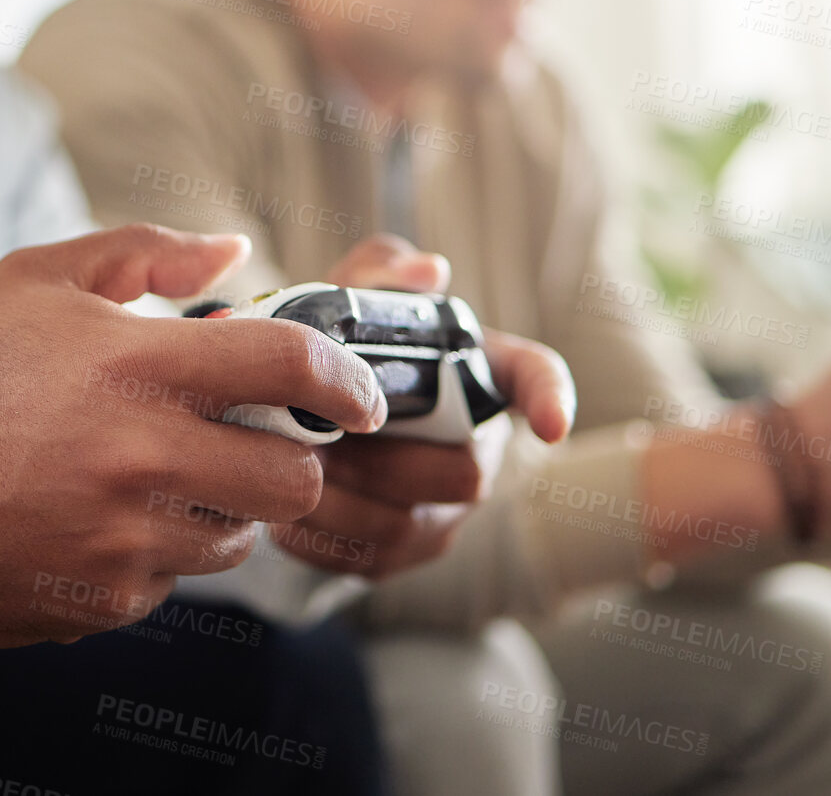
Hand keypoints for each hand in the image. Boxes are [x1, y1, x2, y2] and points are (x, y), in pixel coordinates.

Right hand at [0, 224, 387, 646]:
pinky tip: (103, 523)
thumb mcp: (40, 279)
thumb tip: (232, 250)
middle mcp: (144, 455)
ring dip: (223, 510)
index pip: (292, 365)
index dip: (347, 380)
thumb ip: (146, 251)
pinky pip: (173, 584)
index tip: (360, 396)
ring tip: (160, 480)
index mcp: (139, 365)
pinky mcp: (103, 597)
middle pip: (296, 480)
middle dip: (290, 461)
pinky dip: (157, 556)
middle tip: (252, 445)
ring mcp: (125, 536)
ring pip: (239, 537)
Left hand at [271, 235, 574, 577]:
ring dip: (341, 495)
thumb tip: (427, 270)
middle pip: (464, 472)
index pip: (536, 380)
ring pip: (408, 524)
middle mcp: (476, 450)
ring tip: (291, 462)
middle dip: (385, 457)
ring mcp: (442, 512)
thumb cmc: (339, 350)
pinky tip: (280, 504)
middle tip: (319, 433)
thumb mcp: (350, 299)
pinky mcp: (396, 557)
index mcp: (478, 375)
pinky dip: (316, 534)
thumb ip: (381, 271)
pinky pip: (365, 560)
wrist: (289, 418)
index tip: (549, 426)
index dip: (550, 400)